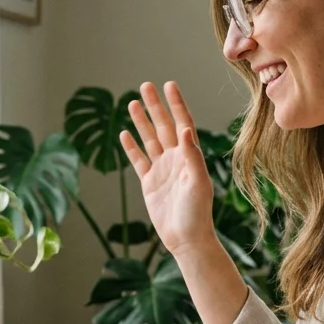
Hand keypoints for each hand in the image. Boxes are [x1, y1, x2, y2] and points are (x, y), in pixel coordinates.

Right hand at [120, 82, 215, 258]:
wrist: (186, 238)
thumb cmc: (197, 212)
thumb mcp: (198, 182)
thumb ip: (192, 155)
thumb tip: (185, 130)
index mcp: (190, 156)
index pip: (182, 123)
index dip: (176, 104)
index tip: (169, 85)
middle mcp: (176, 159)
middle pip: (164, 126)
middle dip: (155, 106)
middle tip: (145, 85)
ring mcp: (162, 170)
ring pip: (149, 140)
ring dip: (142, 122)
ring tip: (133, 103)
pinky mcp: (149, 183)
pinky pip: (139, 160)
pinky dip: (131, 147)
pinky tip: (124, 133)